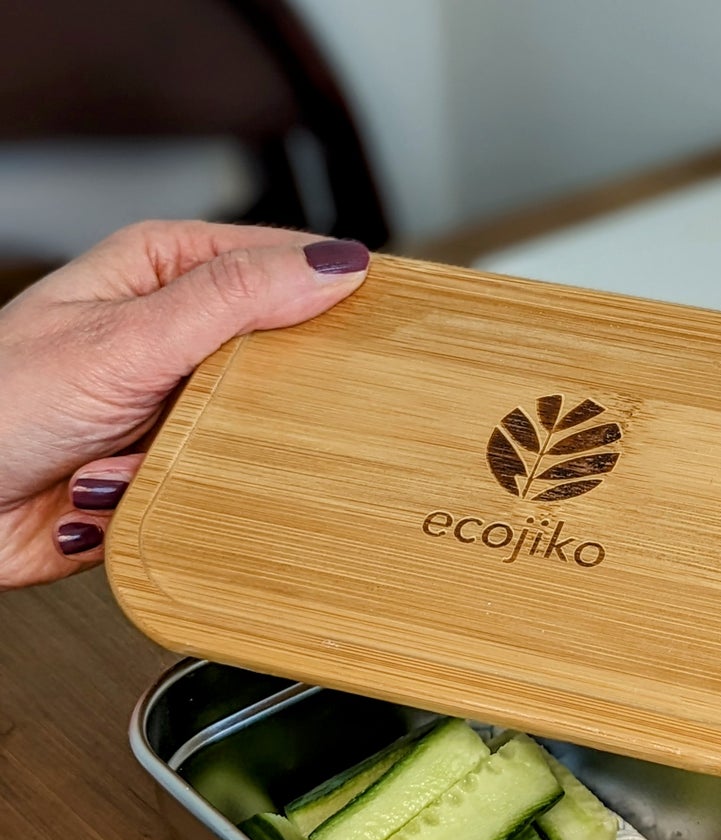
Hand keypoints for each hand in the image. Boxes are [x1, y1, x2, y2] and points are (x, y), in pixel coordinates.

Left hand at [0, 223, 370, 589]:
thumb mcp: (127, 340)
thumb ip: (233, 300)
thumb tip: (331, 263)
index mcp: (163, 272)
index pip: (282, 263)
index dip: (338, 288)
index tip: (392, 322)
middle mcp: (175, 334)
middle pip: (285, 353)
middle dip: (276, 394)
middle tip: (239, 409)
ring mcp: (178, 402)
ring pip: (264, 428)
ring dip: (219, 453)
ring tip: (141, 451)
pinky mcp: (177, 466)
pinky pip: (233, 482)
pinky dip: (196, 493)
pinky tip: (135, 487)